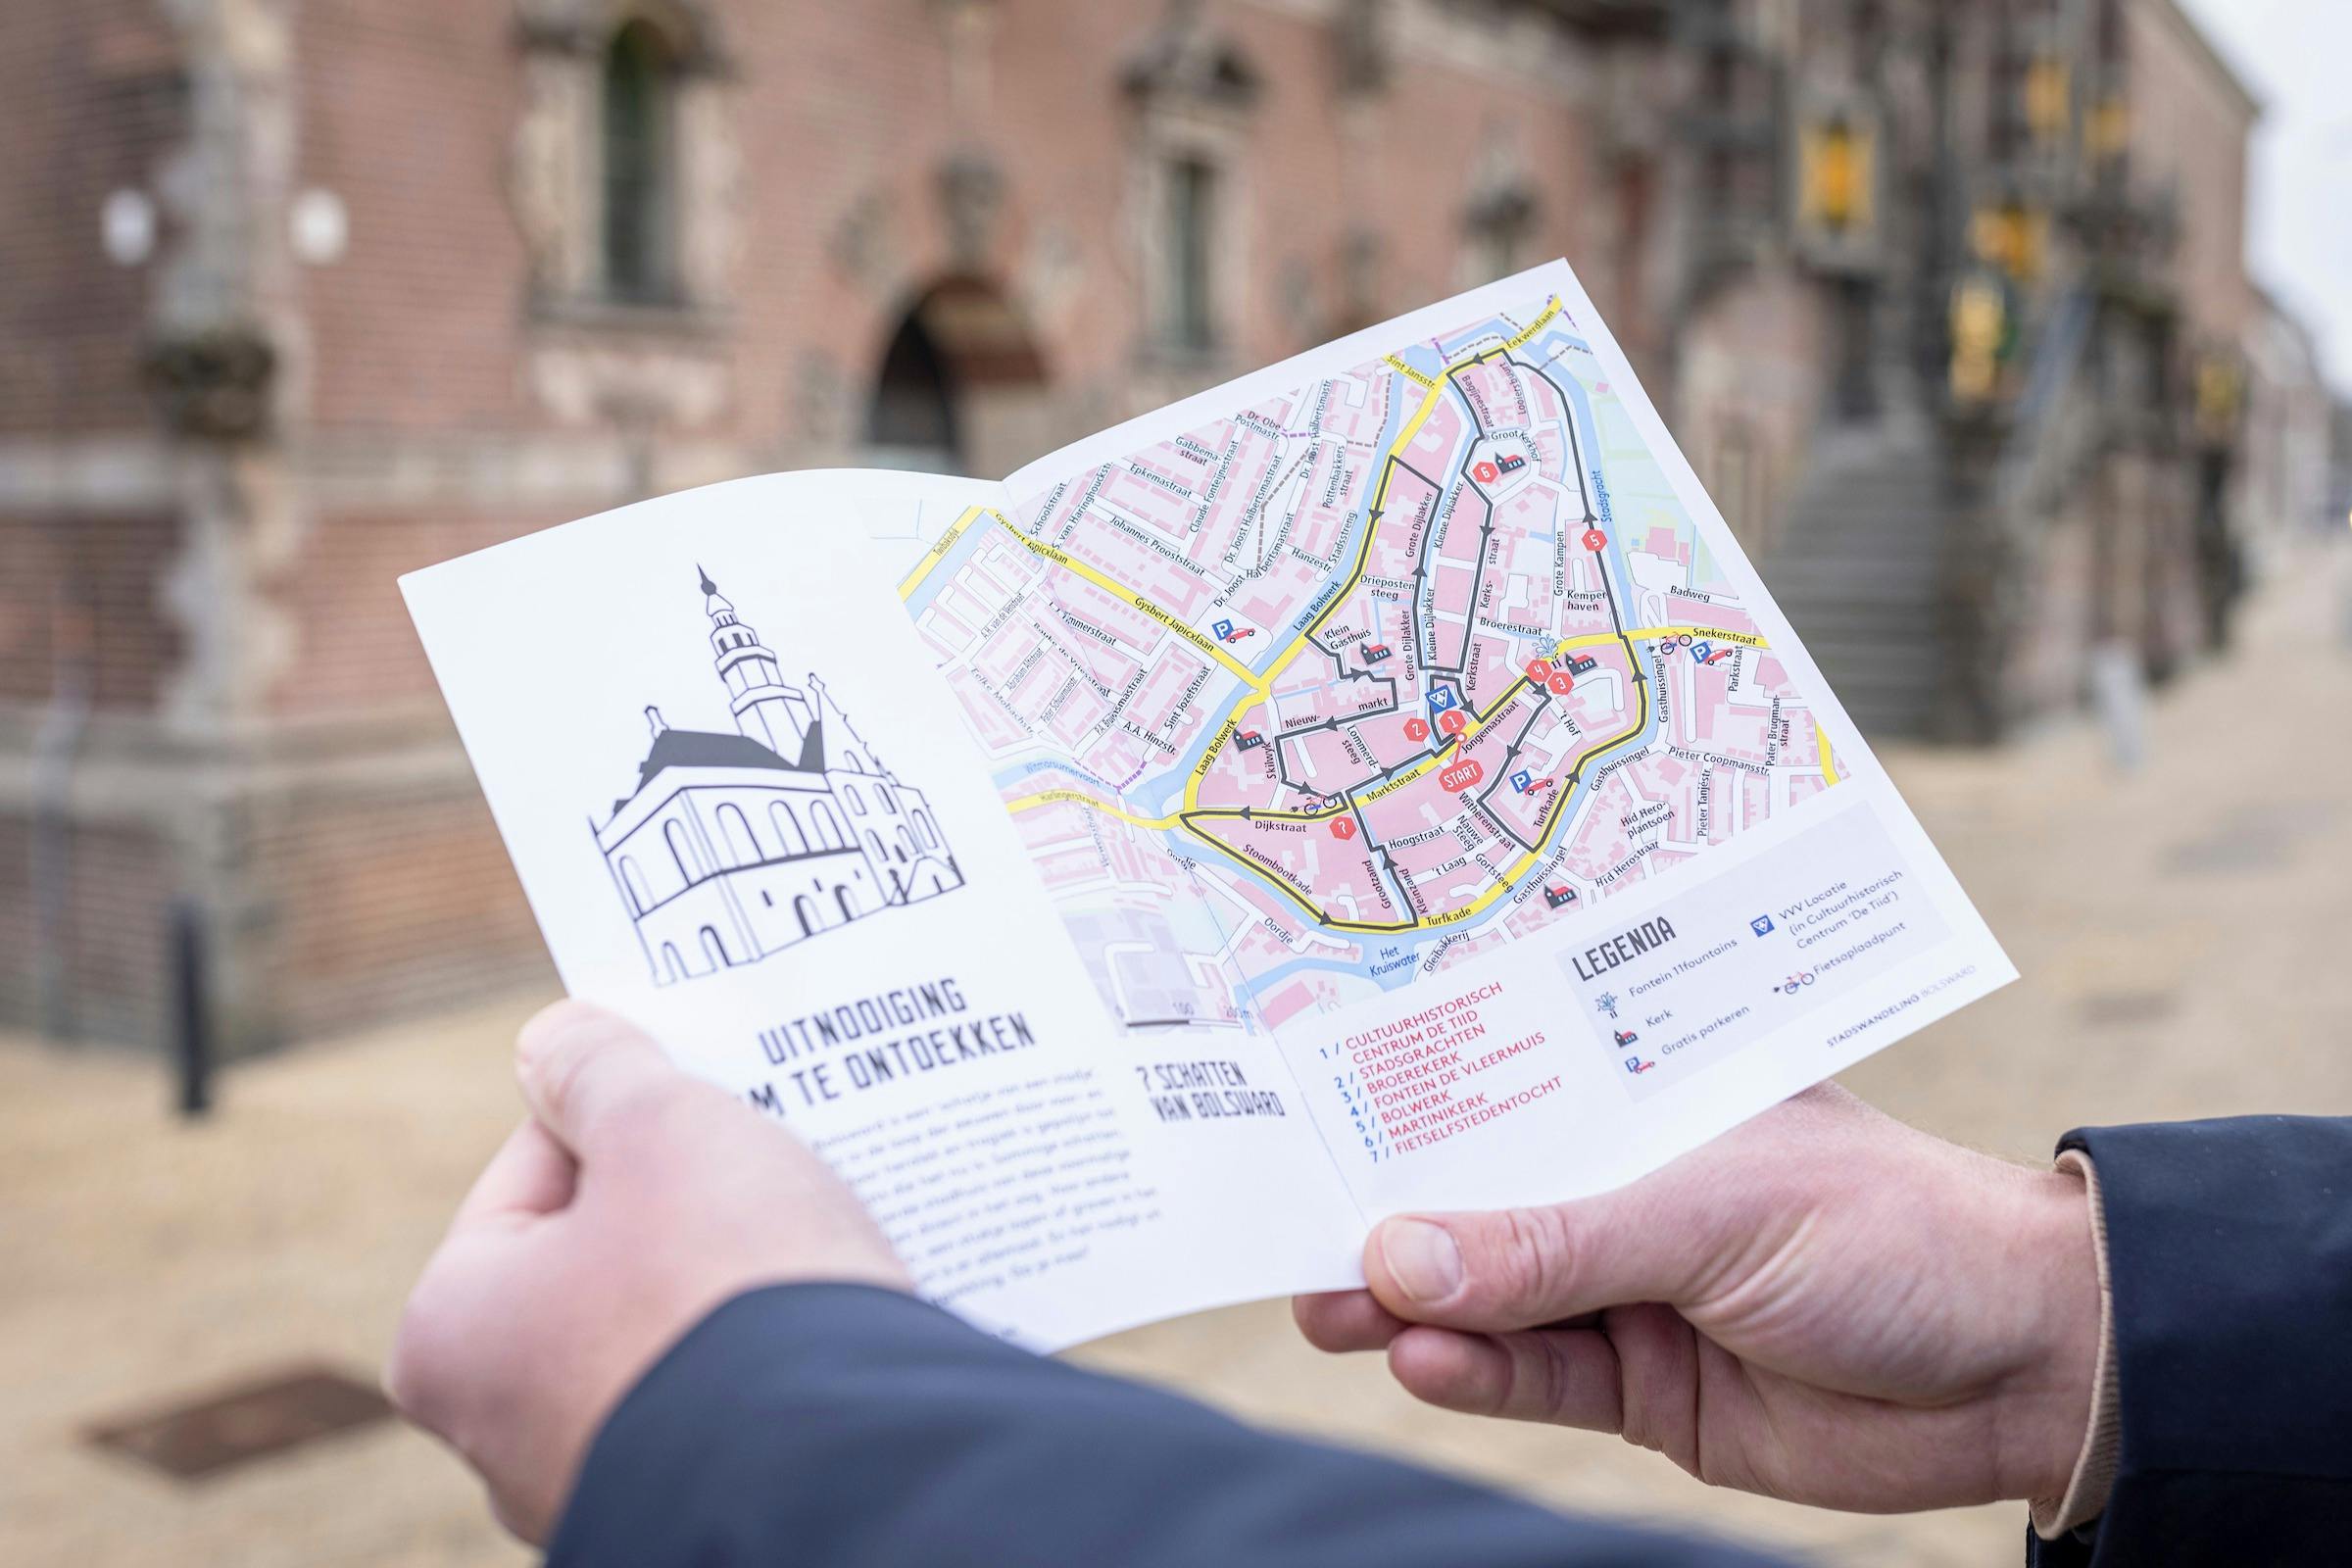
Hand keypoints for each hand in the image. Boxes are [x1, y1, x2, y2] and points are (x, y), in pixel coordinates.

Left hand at [386, 1001, 909, 1542]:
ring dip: (739, 1281)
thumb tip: (555, 1040)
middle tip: (766, 1163)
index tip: (706, 1096)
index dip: (628, 1114)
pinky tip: (833, 1319)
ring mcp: (604, 1479)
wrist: (842, 1468)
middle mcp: (502, 1432)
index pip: (537, 1168)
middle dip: (690, 1203)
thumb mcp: (662, 1130)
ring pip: (674, 1329)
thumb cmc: (721, 1288)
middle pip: (603, 1255)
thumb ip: (602, 1069)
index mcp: (451, 1334)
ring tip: (814, 1245)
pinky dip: (774, 1355)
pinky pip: (731, 1397)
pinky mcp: (697, 1503)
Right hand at [1294, 1085, 2099, 1514]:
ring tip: (1332, 1307)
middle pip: (1474, 1192)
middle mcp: (1621, 1180)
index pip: (1503, 1076)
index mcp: (1640, 1091)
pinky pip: (1531, 1374)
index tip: (1305, 1100)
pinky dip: (1473, 1371)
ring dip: (1409, 1303)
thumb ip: (1553, 1241)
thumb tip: (1400, 1258)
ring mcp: (1623, 1284)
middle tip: (1288, 1229)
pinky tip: (1420, 1359)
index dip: (1406, 1087)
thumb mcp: (1711, 1209)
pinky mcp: (1637, 1384)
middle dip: (1384, 1210)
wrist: (2028, 1369)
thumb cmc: (1889, 1229)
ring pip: (1486, 1293)